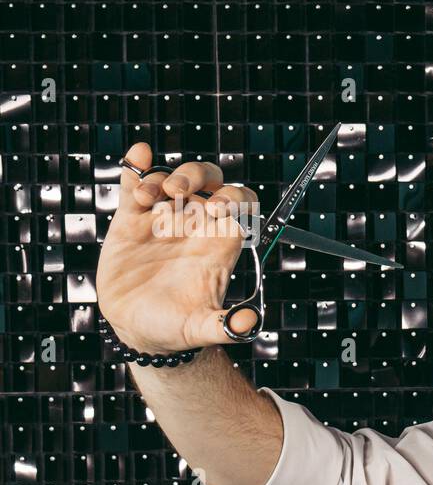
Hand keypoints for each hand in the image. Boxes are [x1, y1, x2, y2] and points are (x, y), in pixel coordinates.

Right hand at [96, 143, 260, 353]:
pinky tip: (138, 155)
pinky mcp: (131, 221)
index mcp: (219, 242)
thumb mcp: (202, 328)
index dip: (236, 198)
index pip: (241, 205)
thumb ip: (226, 325)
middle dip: (198, 176)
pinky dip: (136, 168)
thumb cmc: (177, 328)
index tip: (220, 208)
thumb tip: (249, 323)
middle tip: (180, 193)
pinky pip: (135, 186)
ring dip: (162, 178)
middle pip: (208, 182)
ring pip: (170, 180)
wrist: (139, 330)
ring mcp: (163, 220)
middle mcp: (195, 225)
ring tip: (150, 198)